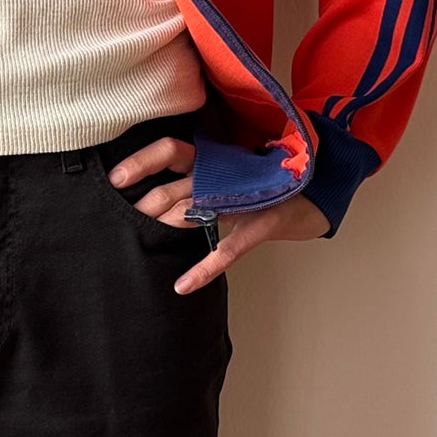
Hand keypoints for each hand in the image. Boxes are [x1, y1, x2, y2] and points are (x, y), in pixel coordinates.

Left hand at [105, 134, 329, 294]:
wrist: (322, 191)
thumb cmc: (269, 185)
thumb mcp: (231, 177)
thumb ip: (198, 182)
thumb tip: (155, 198)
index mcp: (214, 159)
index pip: (170, 150)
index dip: (141, 161)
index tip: (114, 178)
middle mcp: (225, 174)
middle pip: (173, 185)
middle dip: (144, 204)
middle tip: (118, 218)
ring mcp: (244, 197)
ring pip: (195, 211)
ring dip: (165, 227)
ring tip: (137, 242)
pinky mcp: (262, 223)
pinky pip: (228, 248)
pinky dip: (204, 269)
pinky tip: (182, 286)